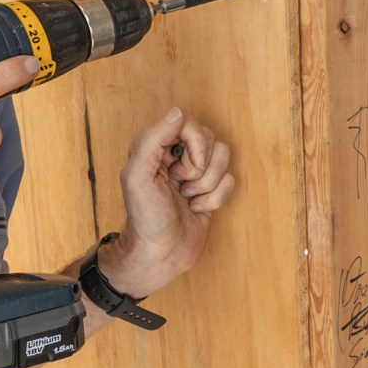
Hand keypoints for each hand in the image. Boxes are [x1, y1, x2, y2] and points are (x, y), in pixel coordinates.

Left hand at [102, 107, 235, 298]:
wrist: (160, 254)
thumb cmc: (145, 218)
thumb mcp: (138, 176)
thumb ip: (153, 140)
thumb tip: (177, 112)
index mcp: (155, 146)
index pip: (188, 123)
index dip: (194, 144)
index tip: (182, 169)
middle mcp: (176, 155)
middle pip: (210, 139)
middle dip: (200, 168)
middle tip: (180, 186)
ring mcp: (195, 173)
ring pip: (223, 158)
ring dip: (207, 185)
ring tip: (188, 199)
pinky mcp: (210, 190)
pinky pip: (229, 181)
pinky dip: (214, 200)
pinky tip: (196, 209)